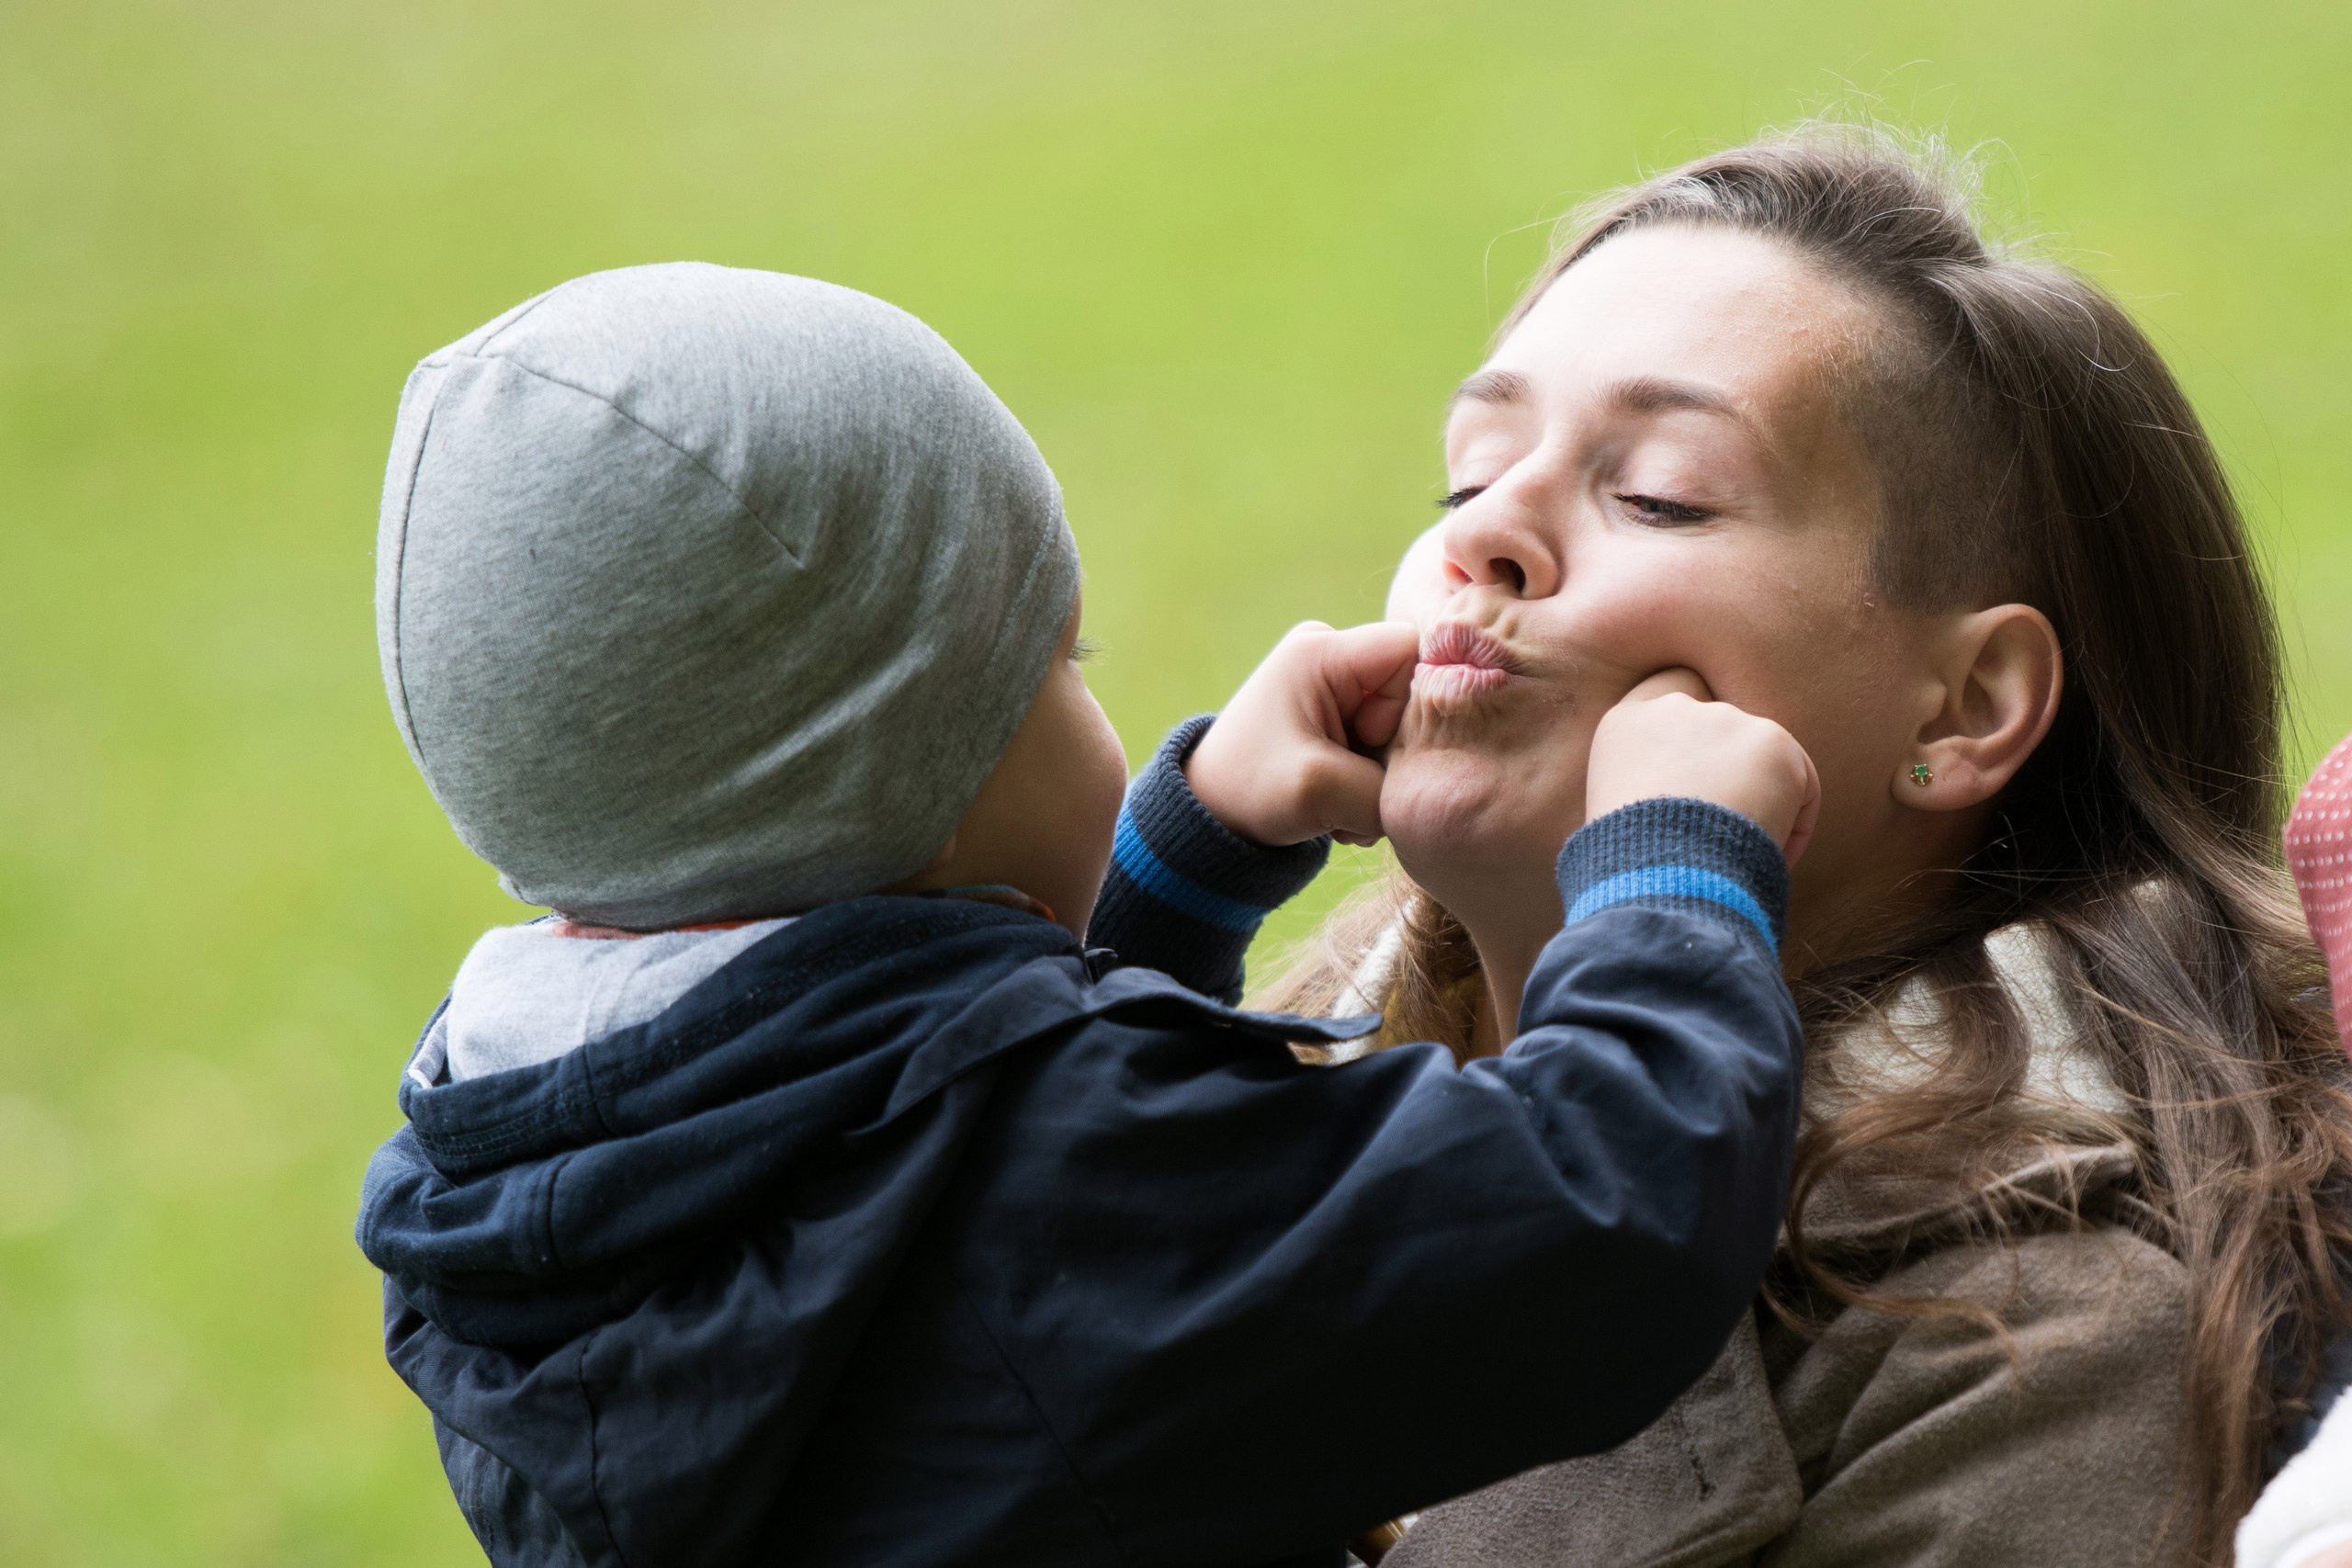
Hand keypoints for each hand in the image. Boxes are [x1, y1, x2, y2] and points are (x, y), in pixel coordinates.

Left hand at [1186, 621, 1419, 846]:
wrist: (1209, 815)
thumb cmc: (1249, 791)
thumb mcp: (1320, 791)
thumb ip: (1388, 787)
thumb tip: (1435, 790)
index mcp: (1322, 650)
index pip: (1413, 649)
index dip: (1415, 700)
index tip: (1374, 745)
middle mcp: (1331, 654)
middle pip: (1411, 691)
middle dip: (1393, 752)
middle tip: (1353, 792)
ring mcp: (1335, 684)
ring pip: (1401, 726)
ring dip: (1380, 775)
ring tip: (1340, 804)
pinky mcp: (1338, 715)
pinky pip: (1383, 741)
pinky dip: (1369, 780)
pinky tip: (1339, 801)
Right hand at [1585, 670, 1819, 864]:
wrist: (1659, 869)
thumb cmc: (1630, 864)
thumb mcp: (1613, 813)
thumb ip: (1641, 787)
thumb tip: (1672, 809)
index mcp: (1625, 724)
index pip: (1659, 703)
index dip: (1683, 742)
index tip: (1691, 785)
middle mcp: (1673, 708)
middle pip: (1718, 733)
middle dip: (1726, 776)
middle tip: (1722, 831)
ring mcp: (1725, 719)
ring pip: (1760, 763)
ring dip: (1758, 804)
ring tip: (1744, 855)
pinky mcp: (1772, 741)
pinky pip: (1800, 787)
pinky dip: (1792, 827)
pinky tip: (1768, 857)